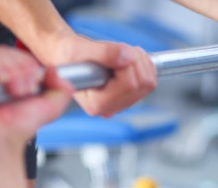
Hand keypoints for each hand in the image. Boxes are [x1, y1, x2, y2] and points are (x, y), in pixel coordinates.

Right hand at [0, 46, 73, 150]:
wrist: (0, 142)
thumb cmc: (18, 128)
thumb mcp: (50, 108)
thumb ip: (63, 89)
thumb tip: (55, 70)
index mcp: (12, 76)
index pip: (21, 55)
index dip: (31, 65)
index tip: (35, 83)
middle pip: (8, 52)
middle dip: (22, 69)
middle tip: (24, 91)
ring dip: (11, 69)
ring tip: (14, 91)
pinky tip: (1, 80)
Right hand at [40, 34, 156, 116]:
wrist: (67, 58)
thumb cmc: (68, 56)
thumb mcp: (79, 49)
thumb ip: (104, 53)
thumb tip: (128, 56)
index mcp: (96, 104)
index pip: (128, 85)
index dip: (127, 63)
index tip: (116, 51)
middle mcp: (109, 109)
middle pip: (142, 84)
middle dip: (136, 61)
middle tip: (120, 50)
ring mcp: (120, 105)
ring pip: (148, 84)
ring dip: (141, 62)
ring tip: (123, 54)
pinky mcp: (128, 98)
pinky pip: (149, 83)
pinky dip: (144, 66)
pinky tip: (130, 59)